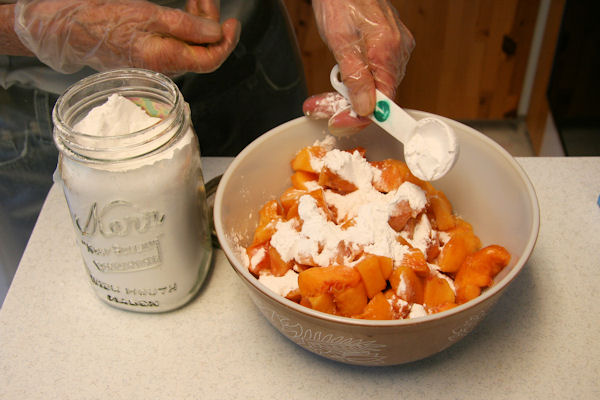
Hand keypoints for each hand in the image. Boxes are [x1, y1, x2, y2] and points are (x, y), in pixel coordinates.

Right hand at [14, 0, 240, 74]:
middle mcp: (166, 67)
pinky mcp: (152, 57)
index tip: (233, 23)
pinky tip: (184, 12)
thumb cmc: (105, 20)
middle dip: (211, 25)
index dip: (227, 42)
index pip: (211, 59)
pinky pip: (177, 45)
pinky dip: (185, 28)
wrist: (72, 29)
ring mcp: (159, 64)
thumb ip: (186, 26)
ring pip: (190, 47)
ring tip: (197, 0)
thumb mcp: (149, 15)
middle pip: (202, 51)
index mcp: (167, 59)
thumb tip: (215, 34)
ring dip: (199, 23)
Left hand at [304, 0, 413, 135]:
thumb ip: (356, 78)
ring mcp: (394, 49)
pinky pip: (372, 74)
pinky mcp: (386, 47)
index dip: (362, 117)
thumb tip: (366, 109)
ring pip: (372, 87)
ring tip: (322, 97)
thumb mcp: (341, 42)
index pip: (384, 101)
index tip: (342, 123)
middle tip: (320, 109)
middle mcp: (397, 52)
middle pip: (377, 96)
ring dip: (347, 95)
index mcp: (388, 52)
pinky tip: (339, 78)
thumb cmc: (341, 0)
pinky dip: (354, 81)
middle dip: (347, 106)